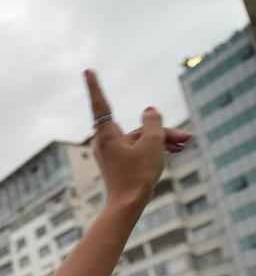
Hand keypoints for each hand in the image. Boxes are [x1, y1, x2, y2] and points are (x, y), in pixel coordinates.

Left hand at [84, 70, 190, 207]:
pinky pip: (136, 148)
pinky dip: (153, 148)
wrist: (128, 204)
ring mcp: (110, 152)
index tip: (87, 70)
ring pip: (140, 138)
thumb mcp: (153, 143)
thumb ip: (153, 123)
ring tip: (186, 144)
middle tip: (187, 138)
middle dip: (161, 131)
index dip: (95, 86)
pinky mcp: (117, 161)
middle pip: (137, 128)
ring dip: (162, 140)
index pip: (101, 104)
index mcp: (106, 134)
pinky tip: (175, 149)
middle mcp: (105, 141)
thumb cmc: (138, 174)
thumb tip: (149, 111)